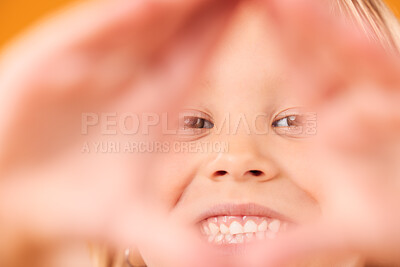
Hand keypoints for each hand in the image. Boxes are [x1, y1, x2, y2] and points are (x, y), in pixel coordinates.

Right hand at [0, 0, 239, 265]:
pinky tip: (159, 1)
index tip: (265, 0)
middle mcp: (132, 73)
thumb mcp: (132, 220)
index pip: (203, 49)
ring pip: (145, 14)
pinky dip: (128, 11)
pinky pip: (100, 24)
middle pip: (182, 22)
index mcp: (159, 100)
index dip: (231, 21)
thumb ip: (176, 241)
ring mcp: (96, 59)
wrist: (7, 198)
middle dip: (211, 0)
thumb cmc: (73, 201)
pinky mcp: (58, 55)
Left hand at [243, 0, 399, 264]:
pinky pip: (392, 81)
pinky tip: (351, 38)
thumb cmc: (394, 224)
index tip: (257, 19)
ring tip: (294, 6)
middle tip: (266, 1)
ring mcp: (386, 106)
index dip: (281, 49)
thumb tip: (247, 265)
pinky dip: (375, 61)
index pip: (302, 79)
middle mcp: (356, 111)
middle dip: (296, 28)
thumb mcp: (341, 234)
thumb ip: (295, 244)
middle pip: (322, 60)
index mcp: (331, 128)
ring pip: (354, 63)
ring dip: (326, 34)